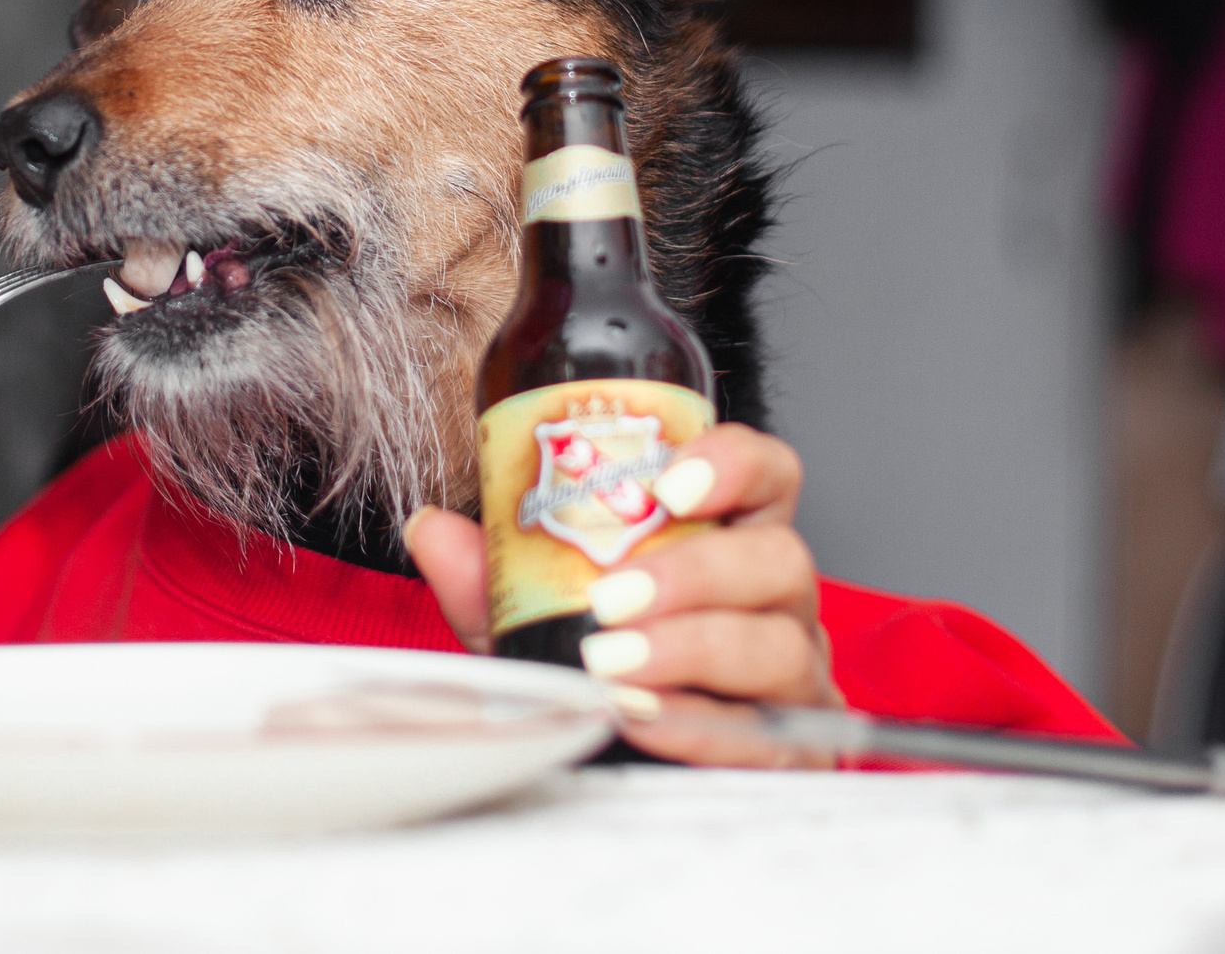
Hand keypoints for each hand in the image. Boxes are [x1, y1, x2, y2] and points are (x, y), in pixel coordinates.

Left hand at [404, 422, 843, 766]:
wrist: (632, 760)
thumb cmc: (606, 664)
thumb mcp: (538, 615)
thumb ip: (492, 574)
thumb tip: (431, 529)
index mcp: (729, 538)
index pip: (766, 475)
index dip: (731, 465)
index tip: (668, 483)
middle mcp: (776, 600)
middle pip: (780, 559)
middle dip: (694, 573)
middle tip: (611, 597)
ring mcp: (793, 676)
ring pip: (780, 646)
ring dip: (691, 649)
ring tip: (614, 663)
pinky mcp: (792, 750)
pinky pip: (764, 734)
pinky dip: (699, 726)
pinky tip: (643, 717)